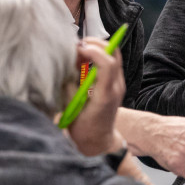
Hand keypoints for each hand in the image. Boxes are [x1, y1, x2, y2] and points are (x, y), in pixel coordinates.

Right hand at [66, 38, 126, 155]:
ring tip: (79, 52)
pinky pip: (111, 62)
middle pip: (114, 53)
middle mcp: (116, 87)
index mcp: (105, 94)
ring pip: (114, 55)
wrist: (99, 141)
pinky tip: (84, 60)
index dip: (94, 51)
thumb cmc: (83, 129)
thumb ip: (69, 87)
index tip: (78, 48)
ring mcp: (118, 84)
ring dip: (98, 48)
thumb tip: (66, 66)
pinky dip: (99, 55)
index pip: (107, 64)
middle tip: (78, 45)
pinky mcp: (116, 83)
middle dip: (97, 43)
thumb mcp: (71, 109)